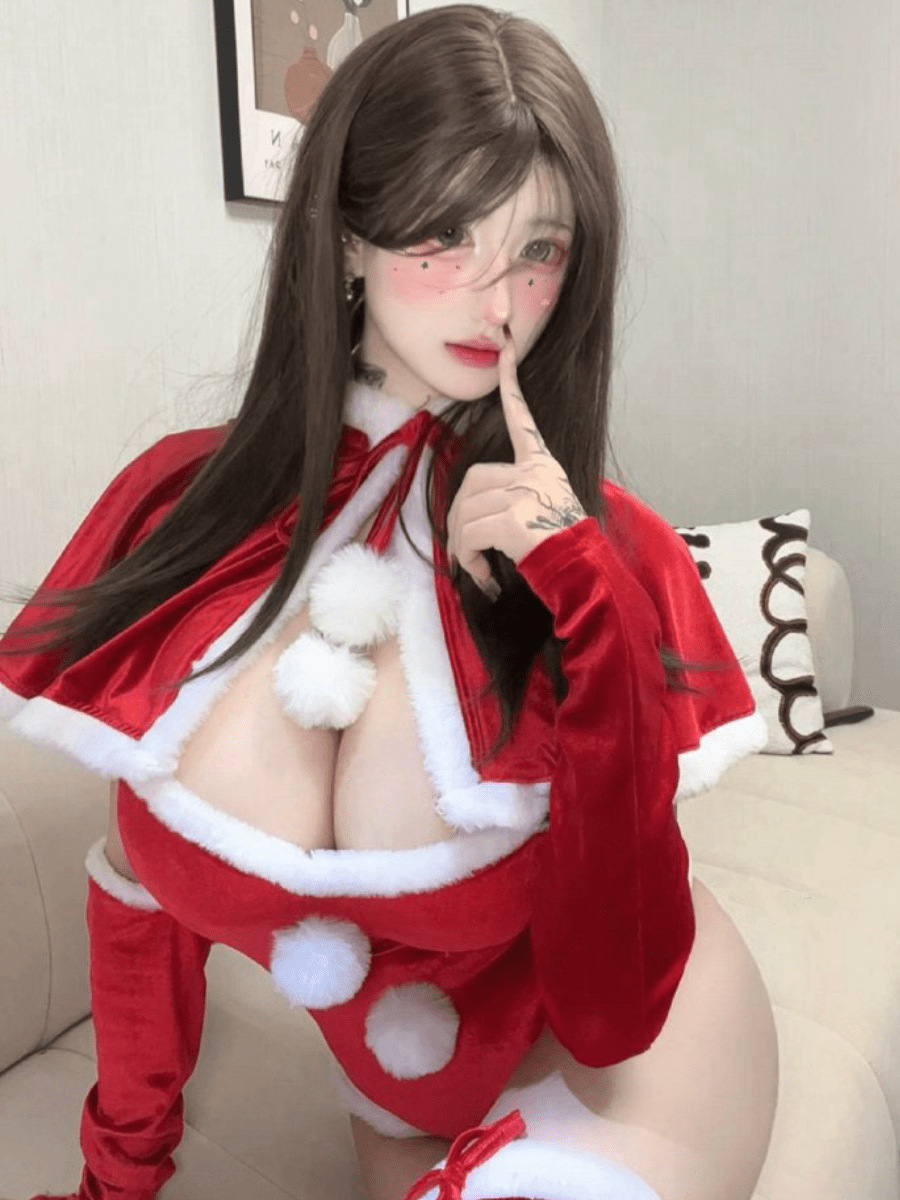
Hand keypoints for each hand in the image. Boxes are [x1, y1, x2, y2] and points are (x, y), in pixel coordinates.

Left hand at [446, 330, 586, 597]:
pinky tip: (483, 575)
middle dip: (459, 518)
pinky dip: (468, 558)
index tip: (506, 349)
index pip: (523, 420)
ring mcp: (524, 494)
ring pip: (466, 512)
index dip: (512, 384)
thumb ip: (516, 497)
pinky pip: (470, 534)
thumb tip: (472, 515)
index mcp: (543, 467)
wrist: (586, 574)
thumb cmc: (564, 550)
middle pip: (473, 481)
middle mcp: (535, 473)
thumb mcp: (544, 511)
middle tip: (465, 551)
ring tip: (477, 568)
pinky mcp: (514, 518)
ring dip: (462, 546)